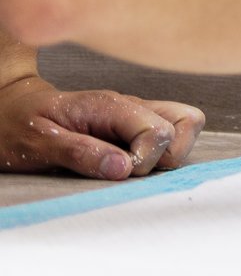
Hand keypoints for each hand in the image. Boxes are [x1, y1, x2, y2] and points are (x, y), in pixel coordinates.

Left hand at [0, 75, 204, 179]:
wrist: (7, 107)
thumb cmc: (18, 124)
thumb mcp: (38, 144)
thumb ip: (81, 154)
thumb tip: (124, 168)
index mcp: (110, 105)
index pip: (157, 130)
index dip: (144, 158)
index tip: (118, 170)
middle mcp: (131, 105)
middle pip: (186, 122)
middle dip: (167, 154)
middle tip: (131, 168)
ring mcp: (136, 113)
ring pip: (185, 125)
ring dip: (169, 152)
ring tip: (134, 164)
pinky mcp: (136, 124)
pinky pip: (170, 131)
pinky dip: (162, 150)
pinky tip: (133, 159)